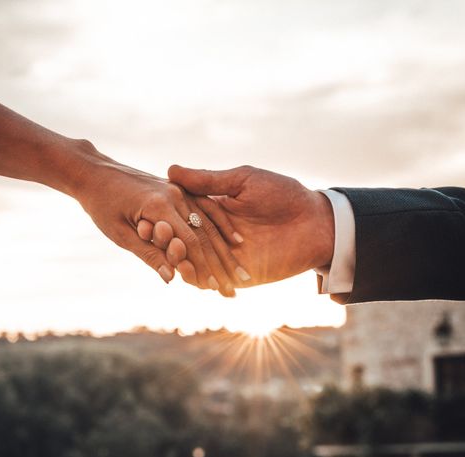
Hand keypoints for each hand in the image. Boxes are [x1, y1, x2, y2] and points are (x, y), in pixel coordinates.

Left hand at [69, 141, 243, 295]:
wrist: (95, 173)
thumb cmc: (102, 205)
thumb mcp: (120, 234)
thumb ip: (148, 254)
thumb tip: (171, 278)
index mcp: (159, 206)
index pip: (190, 242)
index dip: (205, 267)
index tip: (218, 288)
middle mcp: (175, 195)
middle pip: (205, 233)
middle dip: (222, 262)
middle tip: (238, 286)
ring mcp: (178, 190)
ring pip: (209, 222)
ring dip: (226, 247)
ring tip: (241, 269)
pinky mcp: (178, 189)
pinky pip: (206, 207)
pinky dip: (221, 225)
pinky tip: (235, 240)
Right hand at [168, 165, 334, 286]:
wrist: (316, 224)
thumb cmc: (283, 195)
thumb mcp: (243, 181)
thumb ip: (208, 181)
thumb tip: (171, 169)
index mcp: (214, 207)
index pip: (182, 213)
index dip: (166, 217)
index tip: (148, 219)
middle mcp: (216, 232)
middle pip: (184, 239)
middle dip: (170, 242)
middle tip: (157, 241)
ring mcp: (225, 255)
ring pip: (194, 261)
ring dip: (180, 261)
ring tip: (172, 260)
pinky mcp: (236, 275)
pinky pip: (211, 279)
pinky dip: (198, 279)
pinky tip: (188, 275)